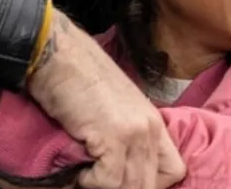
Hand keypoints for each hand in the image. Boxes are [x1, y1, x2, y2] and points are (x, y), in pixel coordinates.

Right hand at [26, 13, 184, 188]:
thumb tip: (115, 166)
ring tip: (84, 173)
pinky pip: (109, 180)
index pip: (173, 170)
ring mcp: (135, 132)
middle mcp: (150, 128)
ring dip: (104, 185)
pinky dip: (89, 181)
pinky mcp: (114, 135)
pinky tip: (77, 166)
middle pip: (150, 183)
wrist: (57, 54)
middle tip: (96, 178)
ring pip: (131, 186)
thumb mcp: (111, 107)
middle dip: (124, 186)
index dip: (150, 182)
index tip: (122, 179)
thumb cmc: (75, 77)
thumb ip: (123, 134)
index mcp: (152, 120)